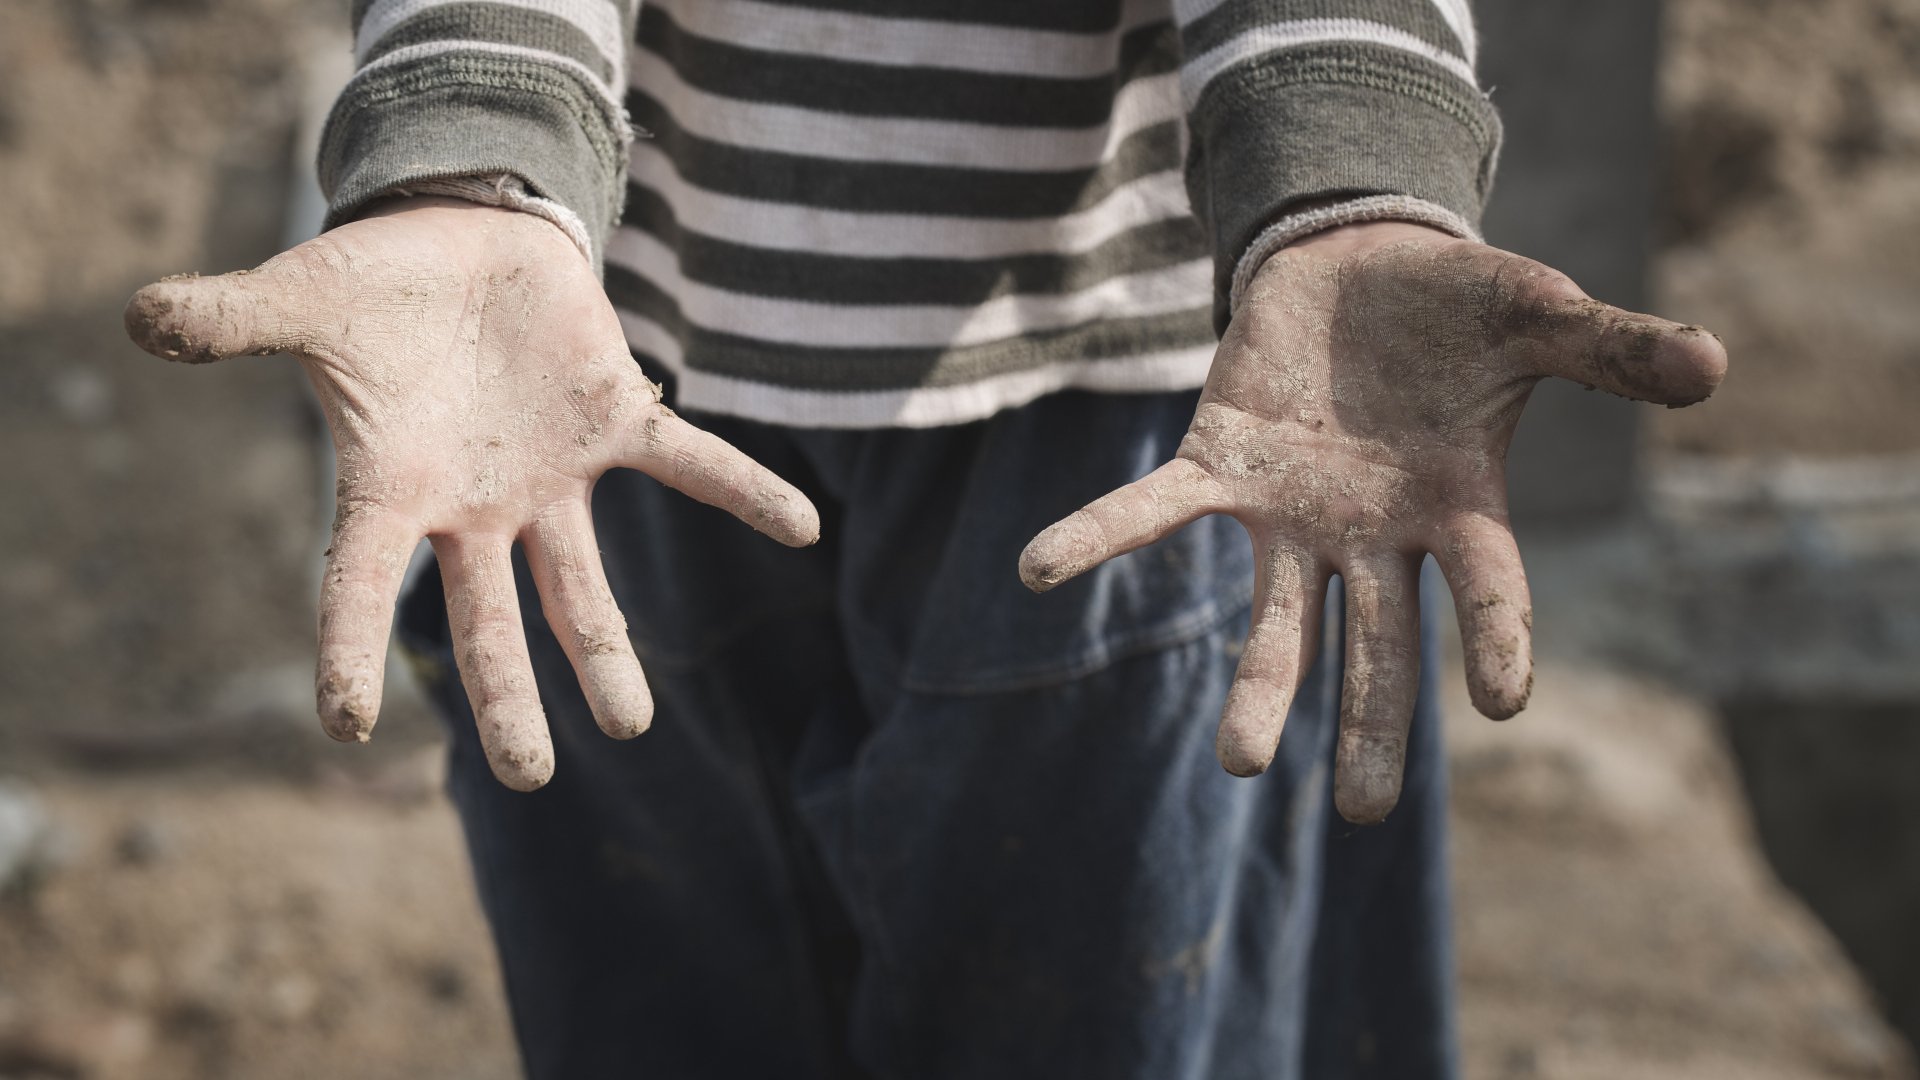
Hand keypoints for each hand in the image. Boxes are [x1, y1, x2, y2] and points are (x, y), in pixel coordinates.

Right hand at [124, 198, 819, 790]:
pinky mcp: (615, 422)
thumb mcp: (302, 298)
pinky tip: (806, 531)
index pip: (357, 583)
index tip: (345, 726)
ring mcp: (550, 476)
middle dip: (510, 693)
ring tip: (636, 724)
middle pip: (490, 619)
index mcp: (395, 488)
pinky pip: (690, 465)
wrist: (462, 243)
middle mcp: (477, 506)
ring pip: (584, 583)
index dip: (345, 647)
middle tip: (530, 776)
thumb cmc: (375, 288)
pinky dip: (744, 491)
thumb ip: (235, 319)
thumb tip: (141, 316)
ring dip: (609, 650)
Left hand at [1019, 222, 1724, 822]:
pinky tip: (1035, 571)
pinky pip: (1151, 509)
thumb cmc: (1456, 307)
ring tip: (1244, 763)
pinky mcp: (1219, 466)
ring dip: (1261, 685)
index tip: (1502, 703)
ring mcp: (1292, 513)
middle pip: (1377, 644)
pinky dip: (1095, 536)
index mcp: (1459, 507)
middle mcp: (1373, 534)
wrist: (1357, 264)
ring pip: (1275, 616)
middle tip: (1367, 814)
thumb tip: (1716, 362)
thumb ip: (1612, 350)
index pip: (1488, 591)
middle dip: (1372, 723)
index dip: (1496, 641)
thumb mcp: (1539, 315)